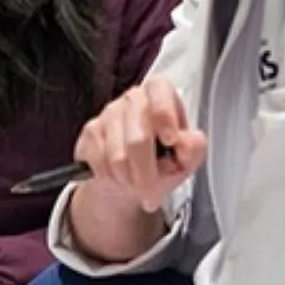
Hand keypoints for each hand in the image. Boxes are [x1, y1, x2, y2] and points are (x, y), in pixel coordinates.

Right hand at [72, 74, 206, 214]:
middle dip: (145, 174)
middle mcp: (133, 98)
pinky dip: (110, 178)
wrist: (131, 178)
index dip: (165, 117)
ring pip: (116, 157)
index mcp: (161, 94)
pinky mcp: (90, 132)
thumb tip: (183, 143)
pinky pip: (98, 162)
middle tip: (151, 193)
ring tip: (136, 184)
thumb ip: (194, 147)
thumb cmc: (163, 162)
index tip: (170, 141)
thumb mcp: (188, 158)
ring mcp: (108, 113)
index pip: (160, 91)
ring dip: (128, 179)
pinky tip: (118, 177)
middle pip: (137, 139)